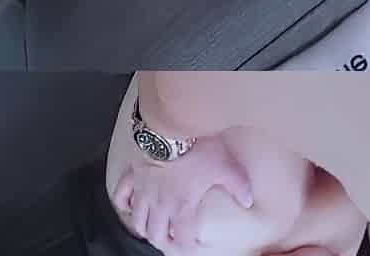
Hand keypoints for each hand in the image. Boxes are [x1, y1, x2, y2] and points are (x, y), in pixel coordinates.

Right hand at [113, 136, 252, 250]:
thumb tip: (248, 200)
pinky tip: (127, 206)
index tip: (191, 250)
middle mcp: (159, 203)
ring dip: (143, 228)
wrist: (170, 125)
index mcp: (182, 206)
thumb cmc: (196, 146)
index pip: (184, 239)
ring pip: (137, 220)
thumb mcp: (226, 166)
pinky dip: (123, 204)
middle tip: (170, 242)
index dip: (188, 250)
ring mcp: (143, 190)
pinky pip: (121, 195)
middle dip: (163, 243)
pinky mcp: (132, 174)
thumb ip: (239, 186)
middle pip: (156, 234)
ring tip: (149, 229)